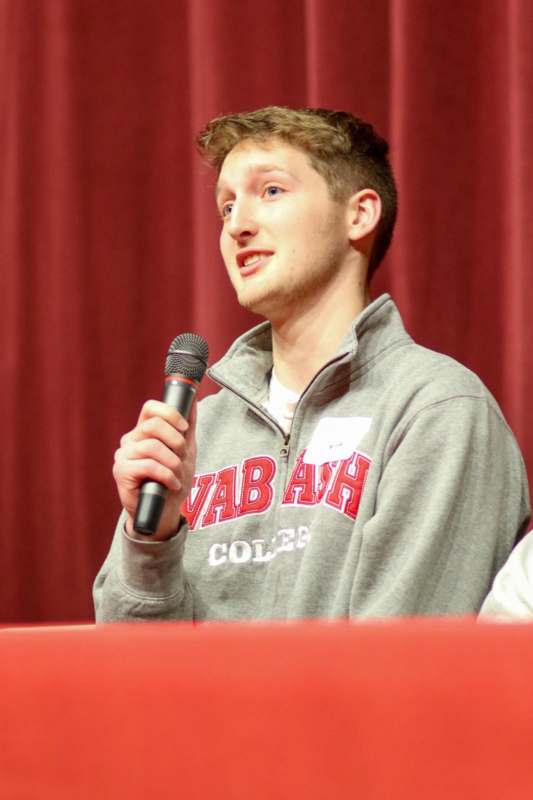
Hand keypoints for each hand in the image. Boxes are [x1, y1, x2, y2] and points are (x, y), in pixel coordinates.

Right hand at [112, 399, 196, 540]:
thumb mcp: (185, 451)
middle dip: (176, 441)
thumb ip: (187, 427)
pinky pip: (148, 465)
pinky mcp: (121, 472)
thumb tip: (193, 400)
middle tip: (183, 456)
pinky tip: (172, 485)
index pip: (150, 408)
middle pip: (153, 425)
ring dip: (173, 462)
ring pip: (152, 446)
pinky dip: (166, 475)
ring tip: (178, 475)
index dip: (170, 413)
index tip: (185, 428)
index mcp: (143, 431)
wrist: (163, 512)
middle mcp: (131, 440)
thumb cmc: (172, 481)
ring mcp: (123, 455)